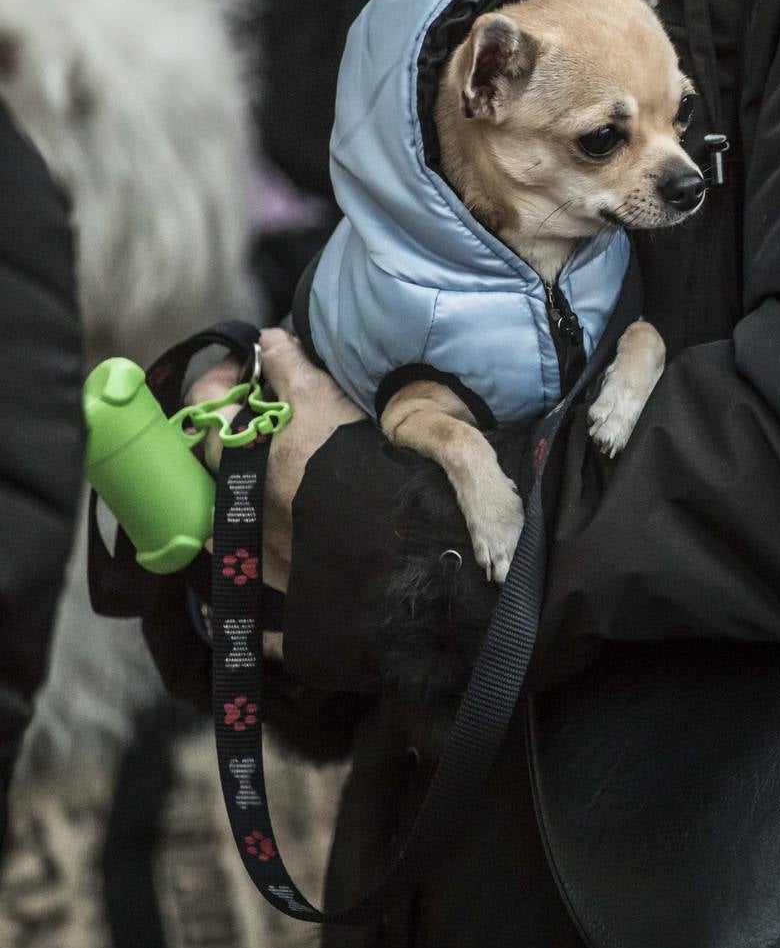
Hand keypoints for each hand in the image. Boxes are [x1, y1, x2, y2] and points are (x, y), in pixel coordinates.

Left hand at [187, 328, 367, 598]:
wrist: (404, 559)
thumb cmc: (365, 473)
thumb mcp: (328, 405)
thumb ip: (292, 369)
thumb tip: (268, 340)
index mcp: (242, 462)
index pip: (206, 404)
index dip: (227, 378)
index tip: (253, 369)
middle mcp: (234, 512)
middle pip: (213, 463)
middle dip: (237, 434)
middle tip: (272, 417)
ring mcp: (252, 562)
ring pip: (224, 527)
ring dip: (243, 502)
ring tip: (282, 484)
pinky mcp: (277, 607)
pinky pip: (254, 603)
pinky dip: (261, 585)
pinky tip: (286, 564)